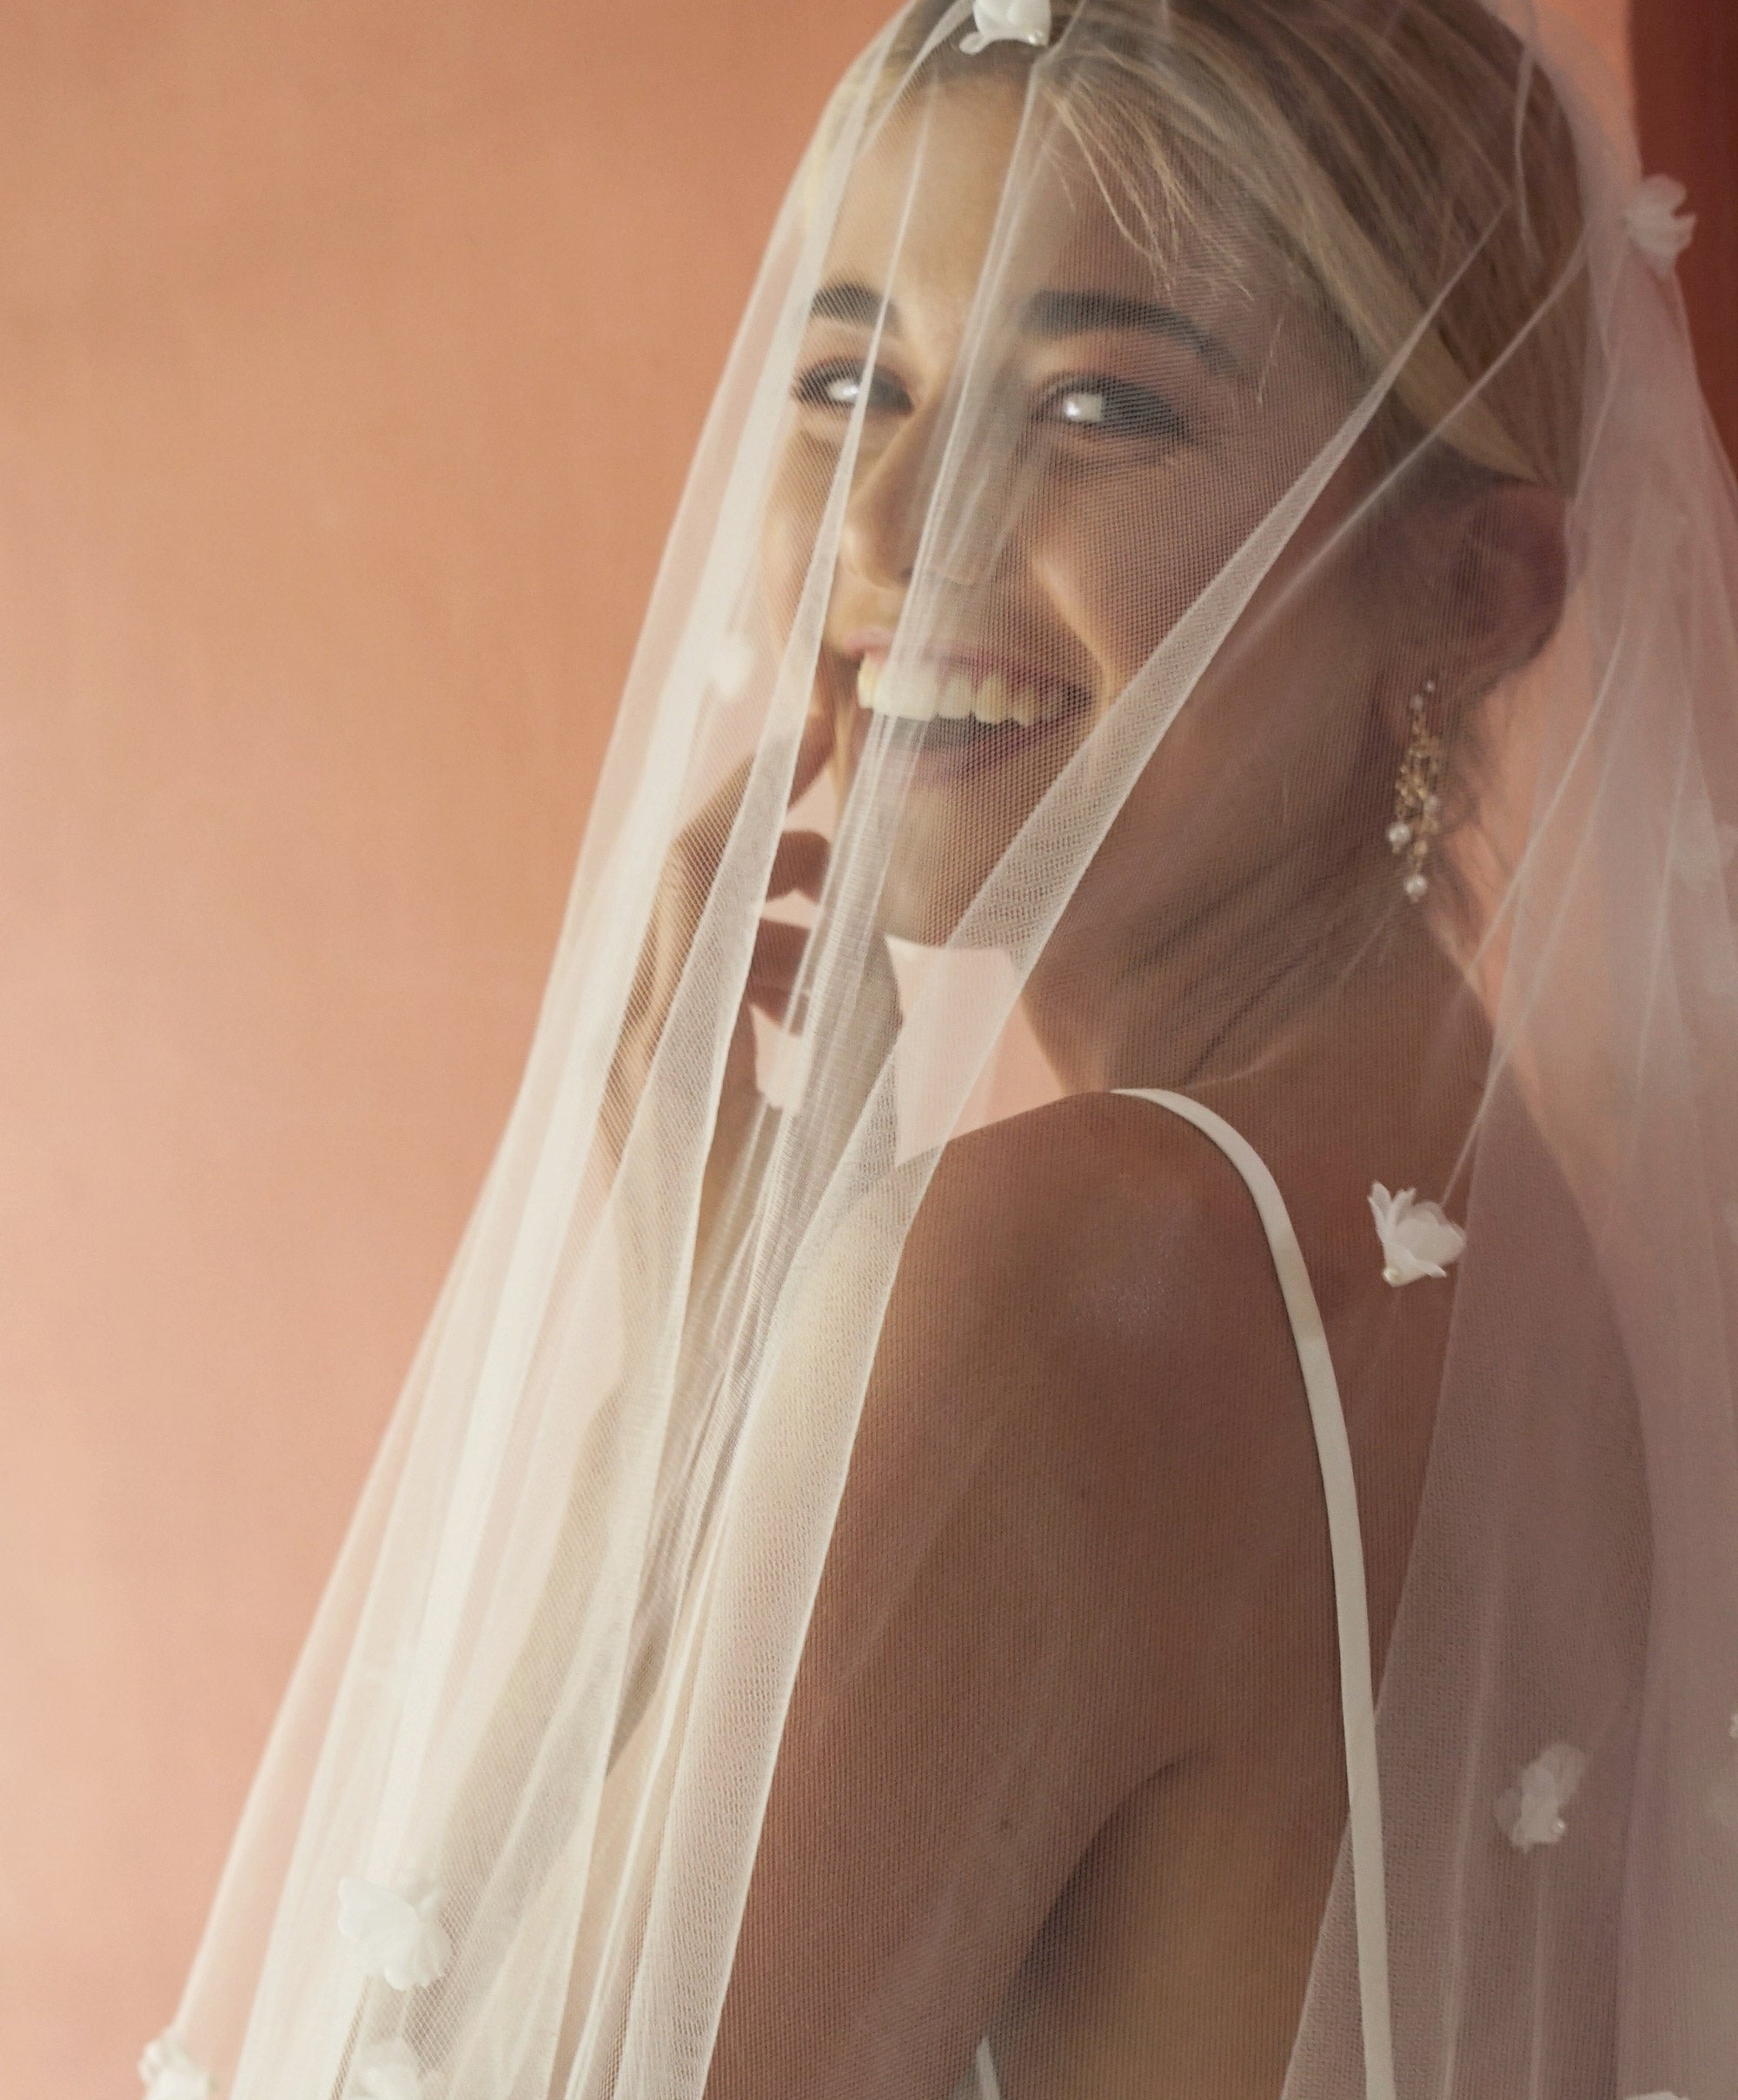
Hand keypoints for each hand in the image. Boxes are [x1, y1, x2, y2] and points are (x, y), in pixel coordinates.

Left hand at [602, 702, 835, 1245]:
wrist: (715, 1367)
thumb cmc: (799, 1262)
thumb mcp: (857, 1128)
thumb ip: (865, 1014)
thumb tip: (866, 928)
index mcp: (677, 1047)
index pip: (698, 868)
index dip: (761, 788)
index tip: (820, 732)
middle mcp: (627, 1046)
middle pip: (679, 886)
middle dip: (765, 844)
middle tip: (841, 835)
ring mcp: (617, 1071)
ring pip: (683, 939)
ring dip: (760, 919)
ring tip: (837, 942)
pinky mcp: (628, 1094)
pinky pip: (679, 991)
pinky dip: (741, 975)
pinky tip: (808, 1008)